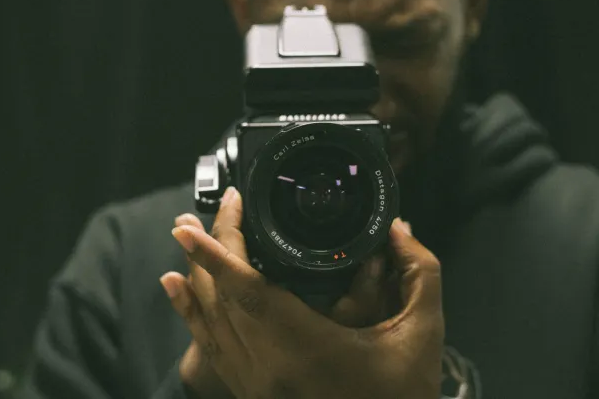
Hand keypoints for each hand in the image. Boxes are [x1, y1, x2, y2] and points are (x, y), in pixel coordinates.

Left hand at [160, 187, 443, 398]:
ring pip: (210, 322)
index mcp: (306, 349)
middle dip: (205, 253)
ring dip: (194, 275)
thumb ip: (419, 274)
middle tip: (193, 217)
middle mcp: (269, 370)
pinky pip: (210, 347)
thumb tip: (398, 228)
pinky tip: (176, 285)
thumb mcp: (422, 334)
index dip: (217, 255)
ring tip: (183, 237)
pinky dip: (190, 312)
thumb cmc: (404, 397)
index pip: (249, 292)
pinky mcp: (252, 394)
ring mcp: (255, 387)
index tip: (190, 229)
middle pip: (222, 300)